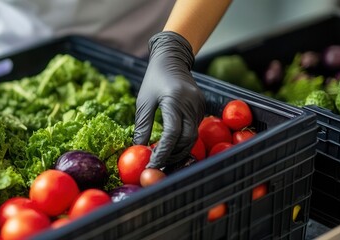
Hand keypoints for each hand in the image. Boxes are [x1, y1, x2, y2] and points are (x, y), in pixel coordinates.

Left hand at [134, 31, 204, 168]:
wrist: (172, 59)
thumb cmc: (154, 78)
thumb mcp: (144, 101)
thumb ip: (142, 125)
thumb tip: (138, 148)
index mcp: (175, 100)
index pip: (172, 133)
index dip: (163, 151)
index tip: (153, 163)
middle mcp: (191, 104)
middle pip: (186, 139)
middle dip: (172, 156)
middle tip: (158, 166)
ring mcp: (199, 106)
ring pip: (192, 137)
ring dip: (179, 151)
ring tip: (164, 160)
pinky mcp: (201, 108)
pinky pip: (194, 130)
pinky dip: (183, 141)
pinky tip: (172, 148)